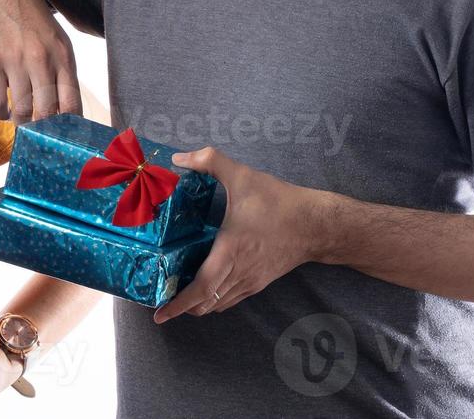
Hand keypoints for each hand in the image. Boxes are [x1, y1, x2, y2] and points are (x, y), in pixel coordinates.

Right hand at [0, 0, 79, 125]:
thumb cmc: (34, 22)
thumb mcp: (59, 42)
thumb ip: (64, 74)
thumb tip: (68, 113)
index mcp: (64, 56)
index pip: (72, 104)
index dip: (68, 127)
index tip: (63, 136)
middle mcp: (42, 59)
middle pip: (46, 112)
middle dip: (43, 129)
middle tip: (40, 133)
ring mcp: (15, 60)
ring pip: (22, 110)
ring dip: (22, 122)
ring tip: (22, 120)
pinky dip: (3, 113)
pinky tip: (5, 110)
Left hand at [153, 146, 319, 323]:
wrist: (316, 224)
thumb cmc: (278, 202)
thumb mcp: (242, 175)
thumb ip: (209, 160)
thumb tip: (179, 158)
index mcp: (229, 252)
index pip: (200, 290)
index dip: (177, 305)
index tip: (158, 315)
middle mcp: (239, 273)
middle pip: (204, 305)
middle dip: (181, 307)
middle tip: (161, 298)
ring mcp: (250, 281)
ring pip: (218, 305)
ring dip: (198, 304)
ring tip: (179, 294)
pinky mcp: (260, 282)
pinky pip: (231, 298)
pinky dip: (214, 299)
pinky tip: (207, 285)